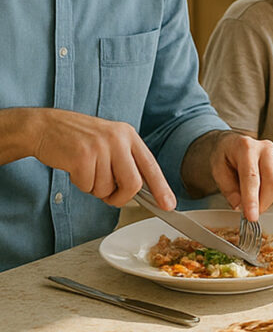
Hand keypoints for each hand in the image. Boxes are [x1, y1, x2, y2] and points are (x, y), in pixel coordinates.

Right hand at [29, 108, 174, 209]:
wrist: (45, 126)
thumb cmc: (78, 139)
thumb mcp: (109, 141)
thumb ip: (126, 162)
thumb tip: (140, 190)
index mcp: (128, 135)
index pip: (151, 165)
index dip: (161, 188)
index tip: (168, 205)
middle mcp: (118, 139)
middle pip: (133, 183)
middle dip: (121, 198)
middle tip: (110, 197)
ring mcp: (100, 146)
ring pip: (107, 188)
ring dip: (95, 189)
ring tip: (86, 171)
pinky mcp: (82, 156)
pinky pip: (87, 186)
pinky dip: (81, 185)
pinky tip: (74, 169)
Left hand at [208, 132, 272, 219]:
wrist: (236, 142)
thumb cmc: (226, 155)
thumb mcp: (217, 169)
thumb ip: (228, 188)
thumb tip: (239, 205)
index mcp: (246, 148)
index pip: (251, 177)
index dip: (252, 199)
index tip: (251, 217)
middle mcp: (266, 149)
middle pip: (272, 182)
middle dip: (262, 202)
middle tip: (250, 212)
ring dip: (266, 199)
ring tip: (252, 195)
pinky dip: (271, 194)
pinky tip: (260, 187)